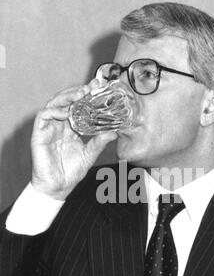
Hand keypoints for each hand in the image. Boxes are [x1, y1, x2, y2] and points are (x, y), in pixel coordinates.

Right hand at [31, 80, 117, 200]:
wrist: (58, 187)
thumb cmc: (71, 172)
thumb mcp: (89, 155)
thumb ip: (99, 143)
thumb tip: (114, 132)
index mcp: (70, 127)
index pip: (77, 106)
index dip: (85, 96)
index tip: (97, 88)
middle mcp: (59, 124)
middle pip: (65, 100)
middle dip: (77, 91)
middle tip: (90, 87)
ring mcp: (48, 128)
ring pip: (54, 104)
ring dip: (67, 96)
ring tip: (80, 94)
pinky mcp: (39, 134)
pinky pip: (44, 116)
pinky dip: (55, 110)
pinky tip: (67, 112)